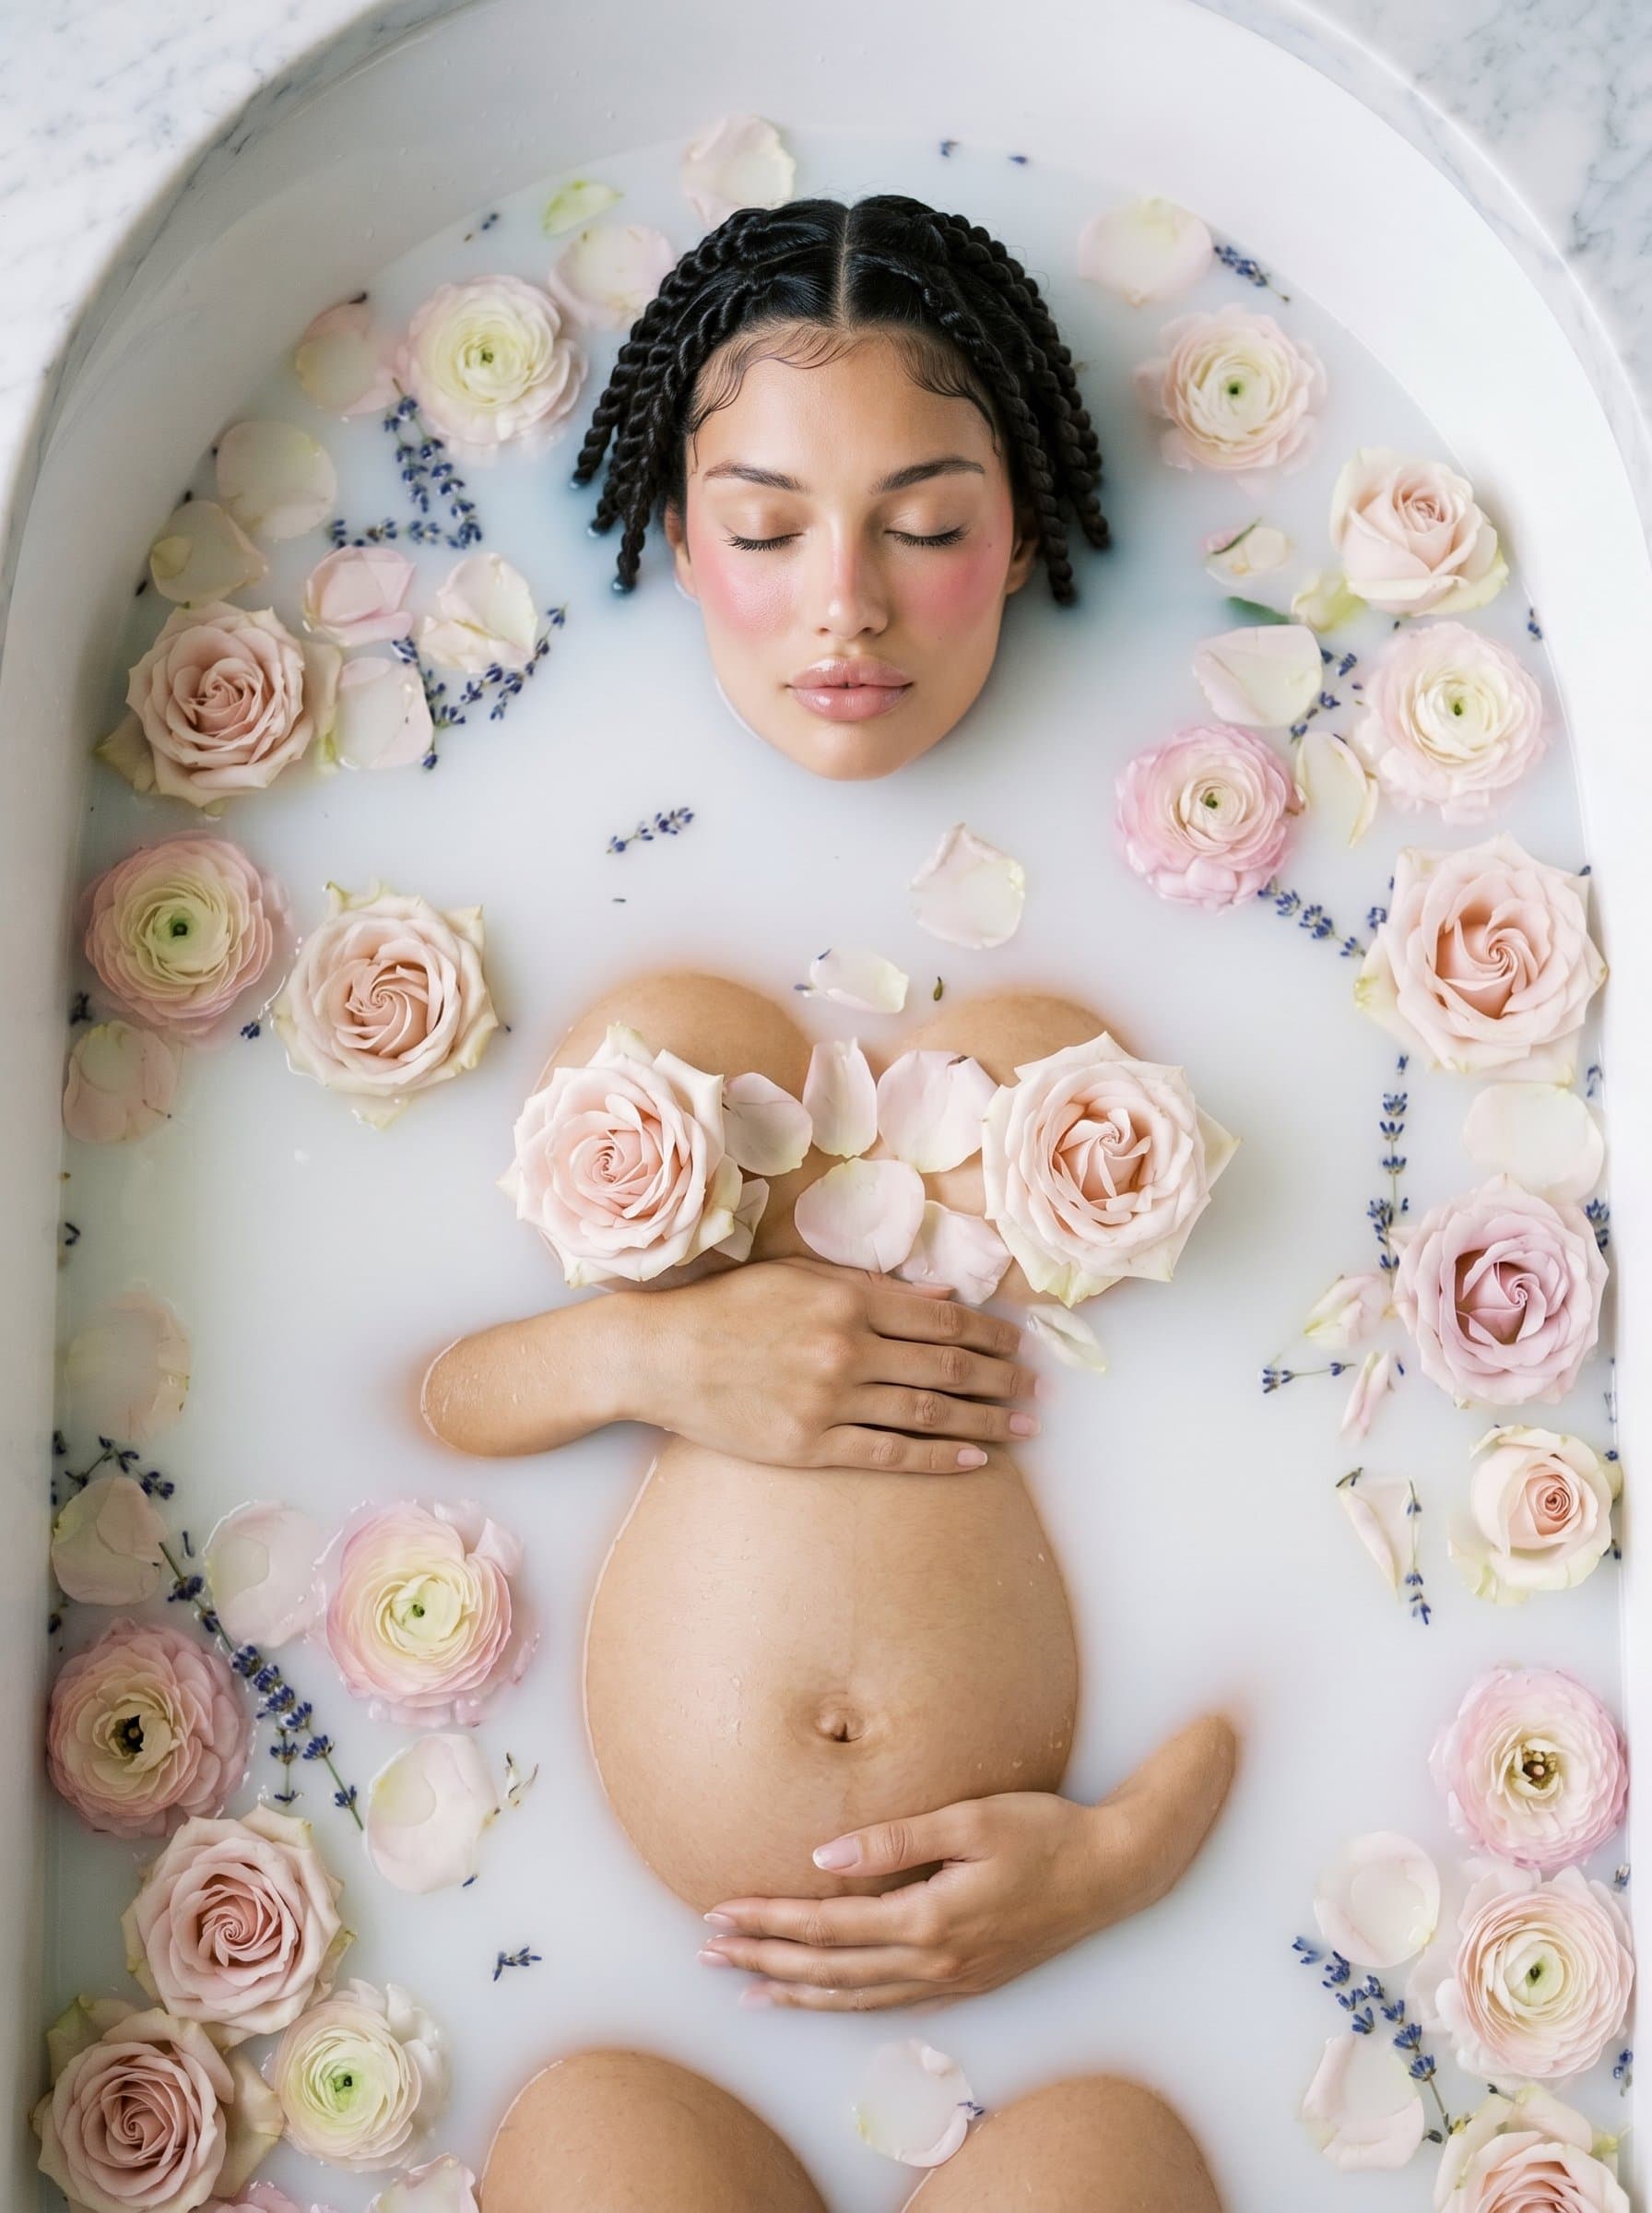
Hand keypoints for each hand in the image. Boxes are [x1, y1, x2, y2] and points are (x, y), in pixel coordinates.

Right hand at [626, 1256, 1040, 1473]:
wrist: (660, 1354)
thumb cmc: (728, 1307)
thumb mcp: (799, 1275)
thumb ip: (872, 1285)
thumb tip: (942, 1296)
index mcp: (846, 1298)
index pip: (940, 1317)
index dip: (988, 1333)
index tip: (1019, 1345)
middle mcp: (845, 1347)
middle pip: (945, 1365)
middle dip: (999, 1378)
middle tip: (1036, 1389)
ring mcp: (828, 1400)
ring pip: (926, 1412)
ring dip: (983, 1419)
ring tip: (1021, 1426)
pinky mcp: (809, 1444)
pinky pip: (889, 1454)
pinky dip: (938, 1457)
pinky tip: (975, 1458)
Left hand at [695, 1715, 1237, 2009]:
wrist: (1114, 1872)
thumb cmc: (1045, 1833)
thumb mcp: (972, 1820)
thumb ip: (896, 1839)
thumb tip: (823, 1853)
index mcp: (928, 1919)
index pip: (826, 1927)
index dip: (768, 1922)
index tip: (718, 1914)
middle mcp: (934, 1962)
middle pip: (828, 1971)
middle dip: (762, 1962)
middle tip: (707, 1955)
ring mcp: (952, 1979)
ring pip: (854, 1997)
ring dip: (795, 1993)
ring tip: (745, 1990)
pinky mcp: (967, 1979)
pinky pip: (888, 2003)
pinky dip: (843, 2004)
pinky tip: (821, 2000)